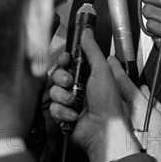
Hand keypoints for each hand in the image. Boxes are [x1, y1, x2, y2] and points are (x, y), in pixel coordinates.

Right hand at [50, 29, 139, 161]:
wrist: (103, 130)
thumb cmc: (108, 102)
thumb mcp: (102, 70)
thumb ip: (92, 50)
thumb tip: (87, 31)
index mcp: (87, 74)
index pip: (67, 62)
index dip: (63, 60)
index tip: (66, 60)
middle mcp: (77, 86)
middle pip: (56, 75)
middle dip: (61, 79)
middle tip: (70, 83)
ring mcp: (70, 101)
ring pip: (53, 91)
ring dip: (63, 97)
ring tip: (74, 103)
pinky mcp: (64, 115)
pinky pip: (53, 108)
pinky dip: (63, 112)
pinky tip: (74, 115)